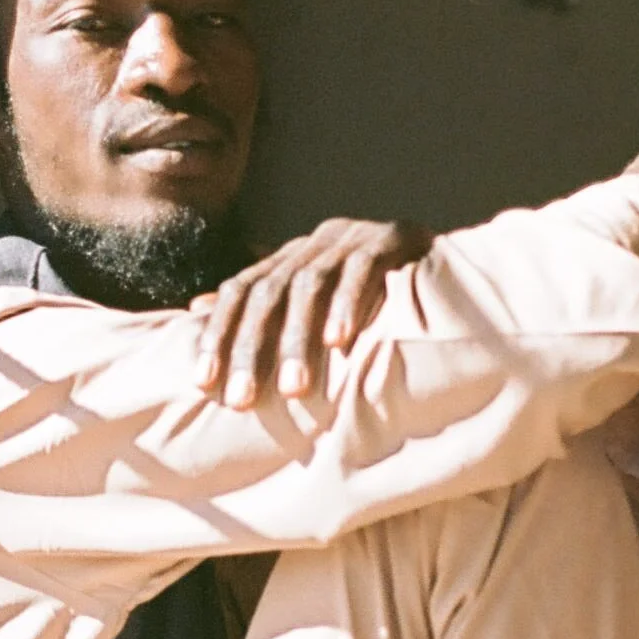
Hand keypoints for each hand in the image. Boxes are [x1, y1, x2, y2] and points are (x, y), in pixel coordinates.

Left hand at [191, 217, 433, 407]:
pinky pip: (364, 270)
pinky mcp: (391, 239)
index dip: (218, 335)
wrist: (443, 260)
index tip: (204, 384)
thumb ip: (260, 303)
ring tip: (294, 389)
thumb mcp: (312, 299)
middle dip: (251, 348)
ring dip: (297, 340)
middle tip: (243, 400)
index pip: (241, 291)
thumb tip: (195, 310)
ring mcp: (352, 237)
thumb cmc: (371, 293)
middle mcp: (314, 243)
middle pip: (268, 292)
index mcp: (291, 256)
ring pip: (311, 286)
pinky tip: (340, 342)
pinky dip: (349, 305)